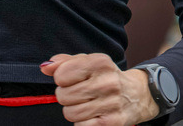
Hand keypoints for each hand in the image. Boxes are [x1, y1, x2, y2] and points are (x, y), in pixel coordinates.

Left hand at [40, 53, 159, 124]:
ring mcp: (112, 103)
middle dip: (66, 96)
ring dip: (73, 110)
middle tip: (78, 94)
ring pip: (70, 113)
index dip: (61, 79)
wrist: (137, 94)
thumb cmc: (105, 76)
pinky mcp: (113, 122)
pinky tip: (92, 114)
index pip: (61, 74)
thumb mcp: (87, 62)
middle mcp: (108, 82)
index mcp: (100, 62)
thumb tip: (45, 67)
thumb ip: (64, 62)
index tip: (70, 80)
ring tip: (84, 104)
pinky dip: (82, 122)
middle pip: (63, 95)